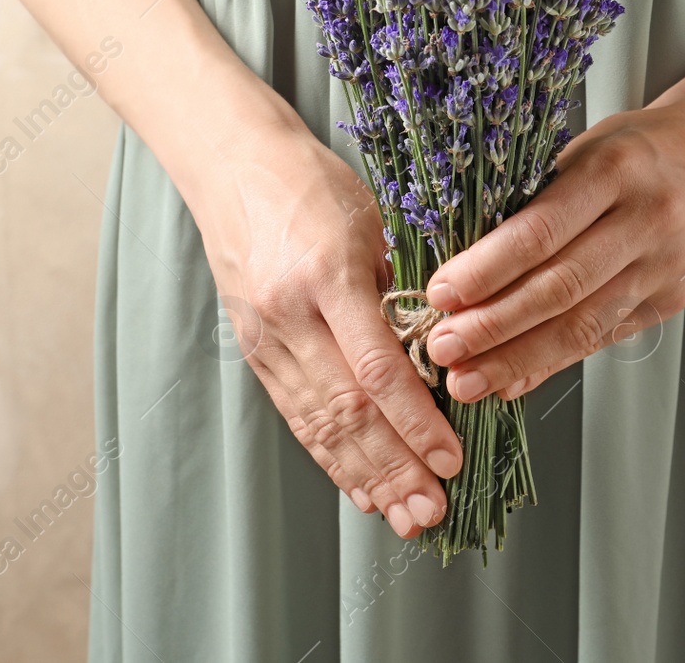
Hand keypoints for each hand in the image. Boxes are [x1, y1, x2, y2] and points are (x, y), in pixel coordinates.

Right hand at [192, 123, 463, 537]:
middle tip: (431, 511)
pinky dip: (332, 458)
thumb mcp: (373, 222)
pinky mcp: (256, 351)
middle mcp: (289, 316)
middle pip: (346, 411)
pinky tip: (360, 488)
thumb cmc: (315, 184)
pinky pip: (298, 415)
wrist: (235, 167)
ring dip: (364, 477)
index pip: (375, 368)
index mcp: (326, 275)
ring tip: (403, 516)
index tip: (449, 457)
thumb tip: (446, 354)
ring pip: (319, 424)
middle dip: (393, 469)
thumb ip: (403, 288)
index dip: (415, 422)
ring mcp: (266, 338)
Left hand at [421, 97, 684, 401]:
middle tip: (443, 349)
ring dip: (518, 358)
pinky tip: (515, 378)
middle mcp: (646, 220)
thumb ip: (540, 200)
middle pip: (559, 287)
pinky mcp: (673, 299)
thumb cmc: (645, 145)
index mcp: (615, 170)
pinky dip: (555, 362)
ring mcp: (664, 266)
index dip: (485, 270)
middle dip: (493, 326)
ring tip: (468, 379)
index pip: (540, 232)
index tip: (440, 294)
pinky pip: (605, 337)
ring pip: (583, 324)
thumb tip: (469, 264)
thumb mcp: (589, 148)